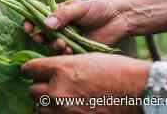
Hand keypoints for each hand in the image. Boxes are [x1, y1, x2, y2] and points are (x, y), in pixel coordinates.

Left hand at [21, 53, 150, 112]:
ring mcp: (64, 109)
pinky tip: (69, 107)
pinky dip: (58, 112)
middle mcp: (57, 90)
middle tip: (50, 86)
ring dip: (48, 102)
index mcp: (60, 68)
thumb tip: (48, 71)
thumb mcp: (84, 59)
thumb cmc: (115, 70)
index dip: (30, 69)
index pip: (28, 69)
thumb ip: (62, 66)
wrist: (137, 91)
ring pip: (41, 107)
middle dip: (39, 88)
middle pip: (32, 91)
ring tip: (62, 98)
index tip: (32, 71)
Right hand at [24, 0, 128, 53]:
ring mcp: (67, 39)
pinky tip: (69, 49)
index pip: (37, 17)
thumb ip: (62, 14)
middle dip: (39, 37)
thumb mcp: (79, 6)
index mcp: (57, 13)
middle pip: (42, 34)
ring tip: (61, 44)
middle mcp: (59, 27)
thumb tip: (46, 23)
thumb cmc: (98, 7)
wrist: (120, 17)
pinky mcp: (76, 49)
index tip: (27, 28)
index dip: (29, 22)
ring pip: (52, 45)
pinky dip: (64, 53)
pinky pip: (65, 54)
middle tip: (41, 38)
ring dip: (53, 46)